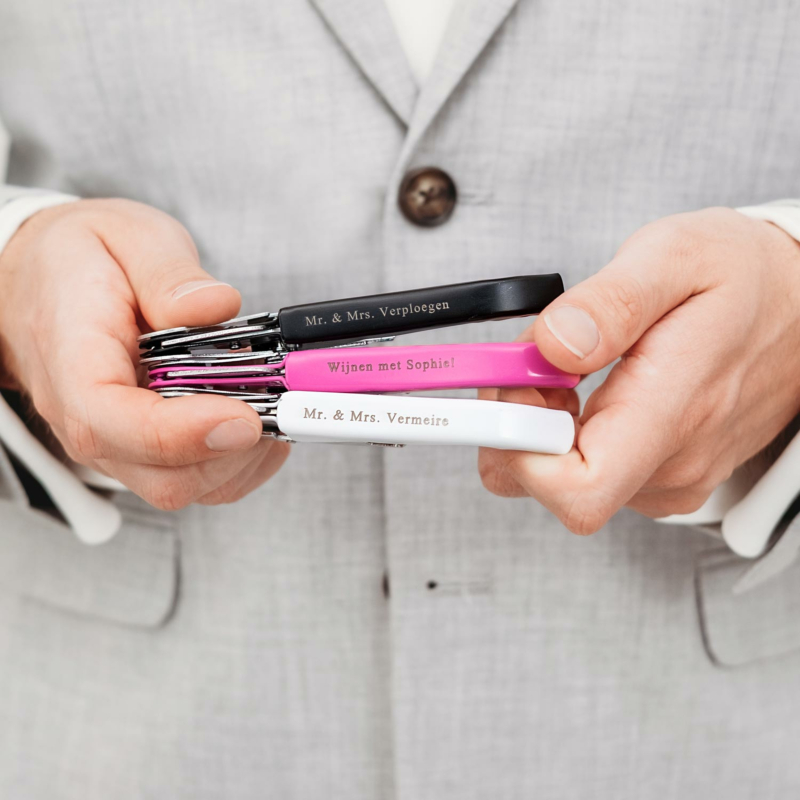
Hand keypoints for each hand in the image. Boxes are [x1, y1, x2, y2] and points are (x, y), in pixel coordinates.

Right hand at [0, 199, 288, 509]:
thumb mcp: (125, 236)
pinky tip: (261, 415)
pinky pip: (201, 482)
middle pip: (165, 476)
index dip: (186, 431)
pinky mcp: (145, 453)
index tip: (244, 417)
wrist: (41, 283)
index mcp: (74, 365)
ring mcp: (118, 446)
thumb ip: (169, 273)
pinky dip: (244, 460)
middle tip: (278, 397)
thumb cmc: (81, 262)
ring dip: (246, 454)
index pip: (115, 423)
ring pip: (189, 486)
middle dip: (236, 447)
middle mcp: (90, 423)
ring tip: (269, 397)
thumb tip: (217, 307)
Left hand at [479, 207, 799, 533]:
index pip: (576, 488)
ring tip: (564, 366)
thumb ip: (611, 302)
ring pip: (558, 478)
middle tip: (529, 363)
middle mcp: (669, 463)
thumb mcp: (678, 256)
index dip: (517, 447)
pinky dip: (562, 431)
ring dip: (537, 422)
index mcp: (671, 414)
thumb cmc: (749, 280)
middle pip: (548, 484)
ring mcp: (666, 476)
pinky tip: (583, 388)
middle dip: (514, 422)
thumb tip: (550, 346)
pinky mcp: (660, 474)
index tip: (509, 389)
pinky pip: (584, 470)